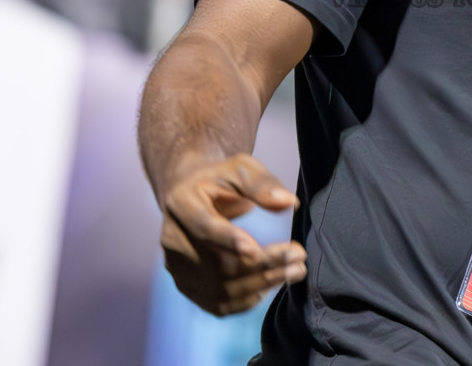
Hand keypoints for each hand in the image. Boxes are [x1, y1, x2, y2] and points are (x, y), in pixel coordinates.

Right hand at [159, 153, 307, 314]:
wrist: (192, 195)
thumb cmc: (220, 180)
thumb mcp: (239, 168)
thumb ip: (260, 183)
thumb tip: (287, 203)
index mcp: (181, 203)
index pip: (203, 227)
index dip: (228, 241)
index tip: (257, 250)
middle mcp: (173, 239)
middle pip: (216, 264)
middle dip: (261, 265)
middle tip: (298, 257)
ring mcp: (177, 267)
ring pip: (219, 288)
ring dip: (261, 284)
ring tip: (295, 271)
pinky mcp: (186, 285)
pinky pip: (217, 303)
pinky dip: (246, 300)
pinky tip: (271, 286)